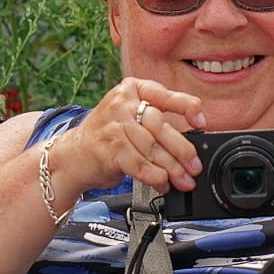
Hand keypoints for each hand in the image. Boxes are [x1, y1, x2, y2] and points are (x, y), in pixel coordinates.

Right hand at [58, 77, 206, 194]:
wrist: (73, 156)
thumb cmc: (108, 137)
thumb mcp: (131, 117)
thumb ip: (156, 121)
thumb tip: (190, 143)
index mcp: (132, 89)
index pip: (165, 95)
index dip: (187, 107)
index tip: (201, 123)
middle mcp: (122, 104)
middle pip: (161, 126)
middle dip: (183, 150)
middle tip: (195, 167)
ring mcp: (114, 125)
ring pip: (152, 149)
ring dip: (172, 169)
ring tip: (183, 181)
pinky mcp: (109, 149)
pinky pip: (140, 165)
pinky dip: (155, 177)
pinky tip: (163, 184)